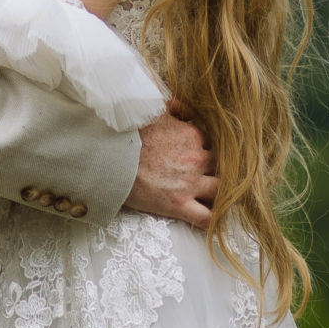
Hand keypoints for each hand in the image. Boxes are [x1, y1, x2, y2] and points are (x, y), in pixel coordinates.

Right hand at [124, 99, 216, 228]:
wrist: (107, 157)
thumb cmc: (128, 134)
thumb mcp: (155, 110)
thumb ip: (178, 107)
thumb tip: (192, 112)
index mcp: (192, 135)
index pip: (212, 145)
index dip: (206, 152)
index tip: (196, 158)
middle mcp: (197, 159)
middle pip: (221, 168)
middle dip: (214, 172)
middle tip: (202, 176)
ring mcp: (190, 183)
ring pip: (220, 191)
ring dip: (217, 194)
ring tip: (209, 198)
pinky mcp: (179, 205)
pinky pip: (207, 218)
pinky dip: (212, 220)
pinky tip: (211, 219)